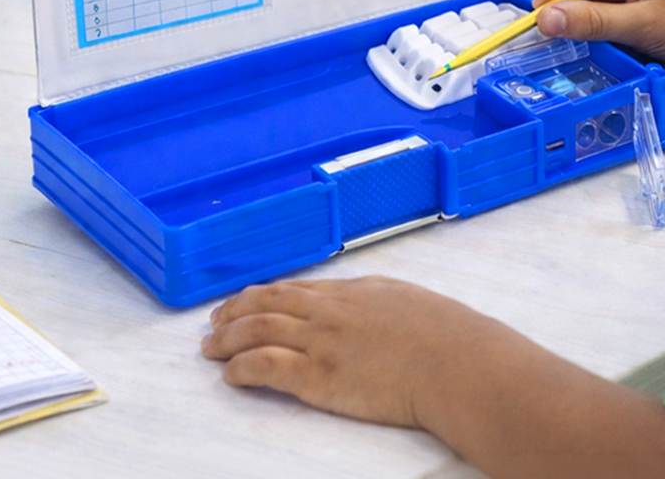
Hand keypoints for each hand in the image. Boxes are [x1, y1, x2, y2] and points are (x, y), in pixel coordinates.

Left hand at [201, 275, 505, 428]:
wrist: (455, 361)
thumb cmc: (445, 335)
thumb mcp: (408, 301)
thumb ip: (377, 301)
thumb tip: (364, 304)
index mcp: (354, 290)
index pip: (296, 288)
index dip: (265, 294)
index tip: (246, 300)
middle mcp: (332, 310)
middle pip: (270, 303)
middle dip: (236, 311)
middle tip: (215, 321)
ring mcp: (323, 342)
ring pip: (260, 330)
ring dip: (229, 338)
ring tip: (210, 348)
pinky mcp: (319, 377)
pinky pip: (267, 366)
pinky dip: (242, 368)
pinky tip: (230, 374)